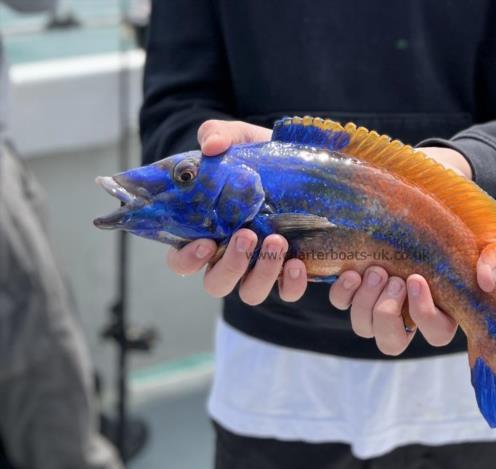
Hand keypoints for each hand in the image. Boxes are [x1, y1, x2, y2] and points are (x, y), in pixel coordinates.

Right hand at [166, 120, 307, 302]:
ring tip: (278, 240)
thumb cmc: (257, 159)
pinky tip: (298, 264)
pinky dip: (291, 285)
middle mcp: (229, 257)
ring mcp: (258, 268)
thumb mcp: (238, 140)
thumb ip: (218, 135)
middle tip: (246, 235)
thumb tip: (211, 144)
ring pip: (250, 292)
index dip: (187, 258)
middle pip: (216, 283)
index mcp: (205, 233)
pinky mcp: (288, 271)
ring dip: (262, 273)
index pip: (181, 260)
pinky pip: (287, 292)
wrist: (301, 165)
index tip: (204, 242)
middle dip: (230, 264)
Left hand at [329, 147, 495, 354]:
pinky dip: (343, 293)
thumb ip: (494, 260)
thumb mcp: (487, 241)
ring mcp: (379, 300)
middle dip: (387, 315)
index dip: (424, 314)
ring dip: (366, 302)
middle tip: (394, 278)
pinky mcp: (356, 285)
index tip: (416, 279)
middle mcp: (407, 312)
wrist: (433, 197)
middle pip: (391, 342)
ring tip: (375, 270)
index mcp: (442, 310)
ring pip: (363, 326)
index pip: (435, 333)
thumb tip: (484, 281)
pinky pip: (341, 303)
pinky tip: (352, 272)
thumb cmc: (462, 227)